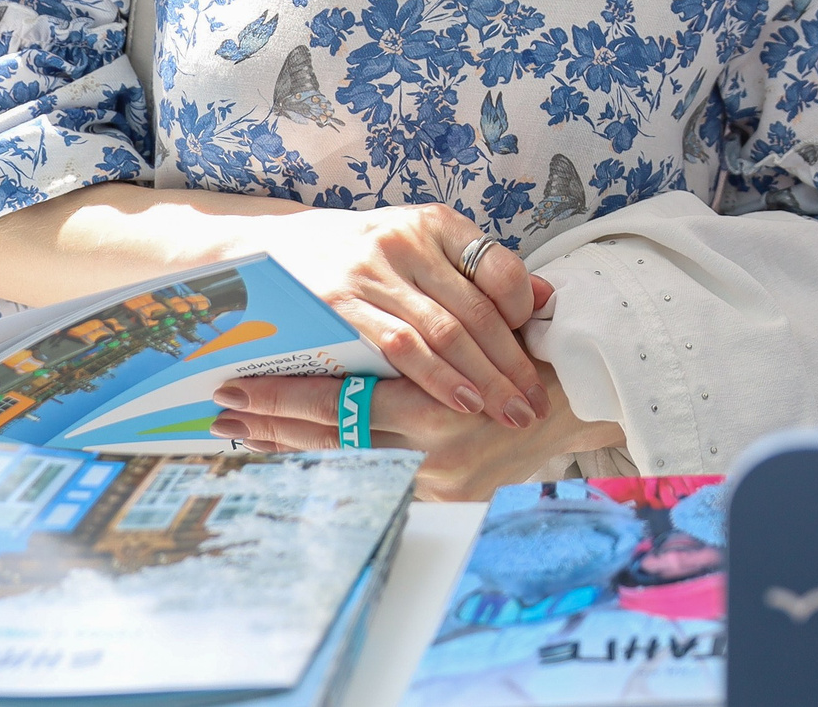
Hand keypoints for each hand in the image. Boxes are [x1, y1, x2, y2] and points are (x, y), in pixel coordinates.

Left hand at [212, 362, 622, 502]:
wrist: (594, 399)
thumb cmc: (542, 351)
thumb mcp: (491, 328)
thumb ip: (431, 334)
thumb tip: (359, 320)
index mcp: (441, 407)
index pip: (343, 406)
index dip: (287, 399)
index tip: (239, 387)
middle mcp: (434, 454)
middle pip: (334, 441)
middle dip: (274, 425)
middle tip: (223, 412)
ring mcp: (440, 481)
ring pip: (348, 460)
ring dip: (292, 445)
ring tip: (243, 433)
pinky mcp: (448, 497)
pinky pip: (373, 475)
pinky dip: (333, 459)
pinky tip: (299, 448)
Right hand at [240, 203, 553, 427]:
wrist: (273, 251)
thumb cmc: (364, 256)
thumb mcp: (422, 246)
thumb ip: (477, 271)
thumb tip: (545, 298)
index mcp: (437, 223)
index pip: (500, 269)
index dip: (524, 313)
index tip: (537, 349)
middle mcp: (409, 241)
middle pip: (477, 311)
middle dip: (513, 363)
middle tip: (537, 402)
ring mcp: (374, 271)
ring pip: (445, 332)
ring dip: (483, 379)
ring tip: (510, 412)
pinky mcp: (341, 303)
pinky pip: (400, 346)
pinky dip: (435, 377)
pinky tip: (460, 402)